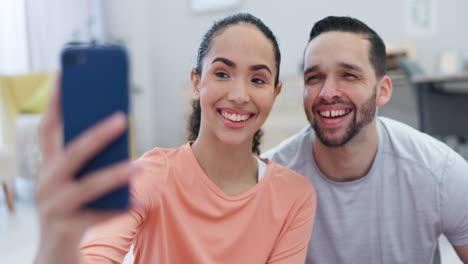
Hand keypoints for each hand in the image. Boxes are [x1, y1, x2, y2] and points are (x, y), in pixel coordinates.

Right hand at [35, 80, 139, 263]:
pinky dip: (121, 209)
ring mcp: (54, 206)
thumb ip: (87, 157)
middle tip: (123, 118)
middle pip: (73, 153)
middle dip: (98, 135)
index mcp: (48, 165)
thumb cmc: (70, 204)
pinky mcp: (66, 227)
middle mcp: (46, 182)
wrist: (53, 248)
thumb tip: (117, 126)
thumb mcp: (72, 178)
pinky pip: (100, 216)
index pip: (49, 129)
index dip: (55, 102)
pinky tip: (141, 201)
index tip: (64, 74)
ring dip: (115, 174)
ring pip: (88, 186)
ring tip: (140, 165)